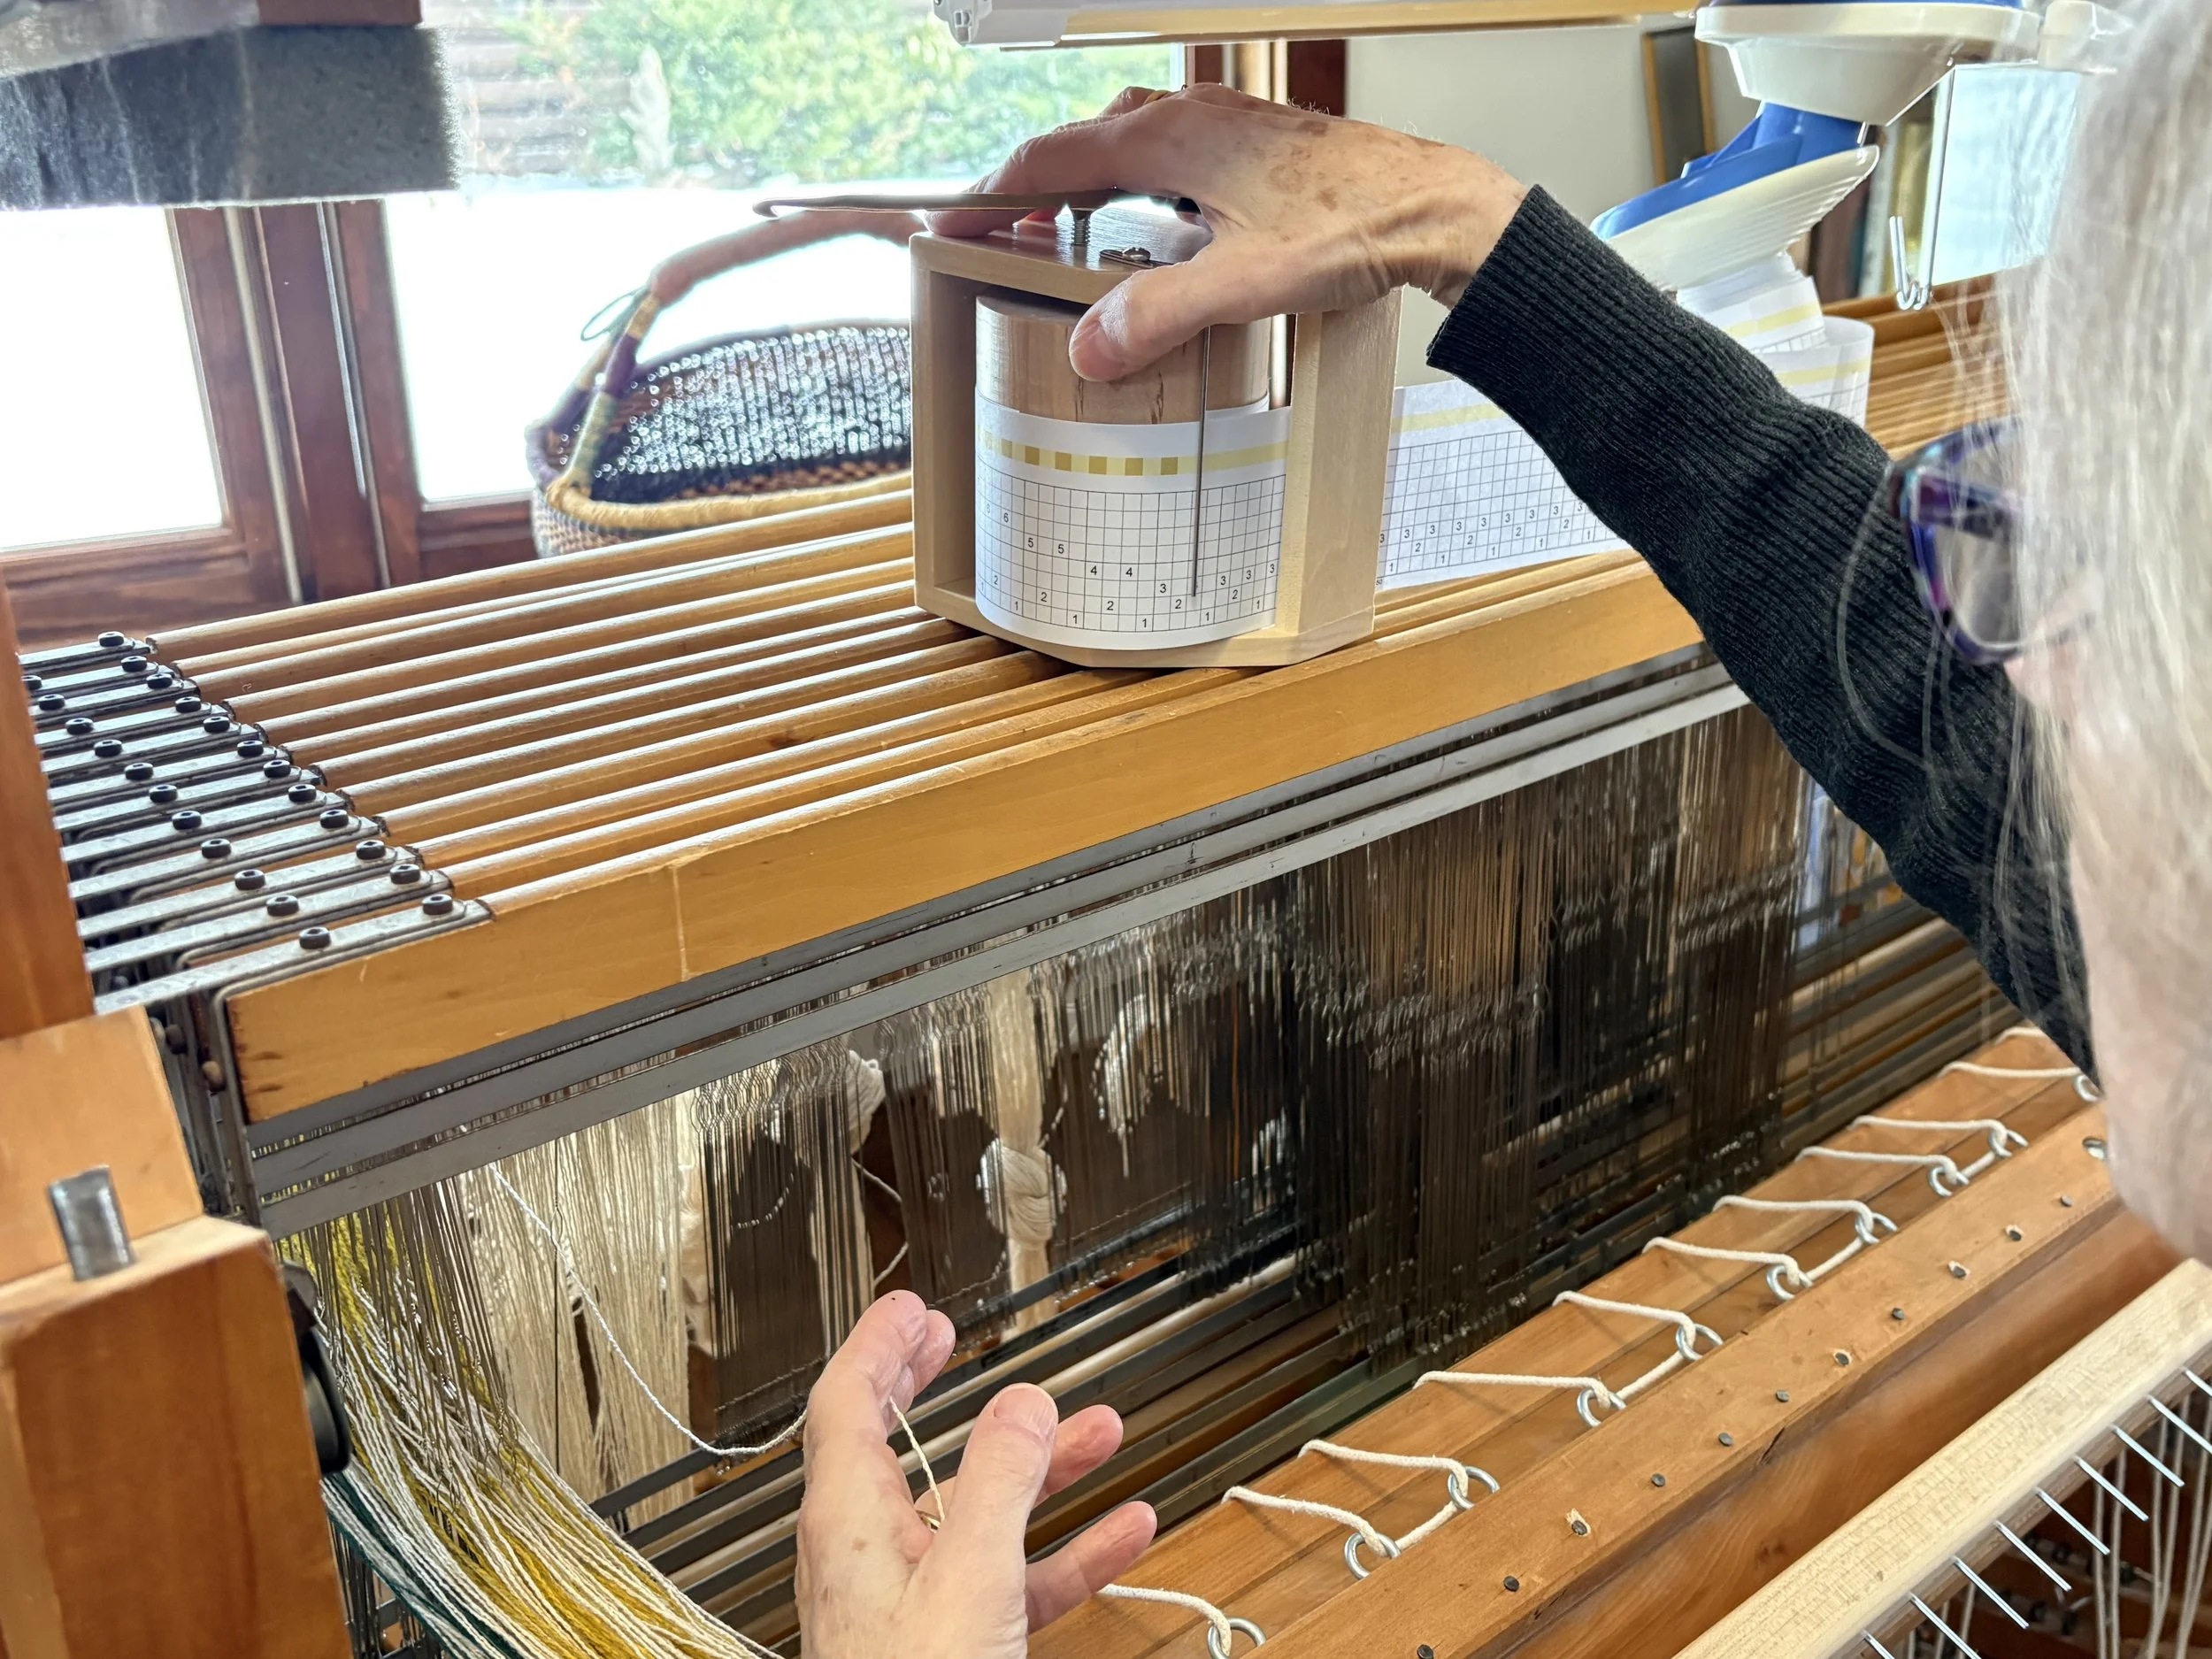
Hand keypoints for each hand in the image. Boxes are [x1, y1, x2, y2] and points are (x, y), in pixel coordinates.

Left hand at [795, 1292, 1156, 1658]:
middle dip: (927, 1386)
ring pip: (974, 1512)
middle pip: (895, 1445)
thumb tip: (1019, 1399)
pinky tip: (1123, 1533)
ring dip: (1036, 1467)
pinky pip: (1014, 1580)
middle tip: (946, 1338)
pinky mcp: (954, 1644)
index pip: (844, 1403)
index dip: (876, 1345)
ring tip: (1097, 1429)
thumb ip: (997, 1481)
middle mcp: (870, 1554)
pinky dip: (1067, 1549)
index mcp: (849, 1522)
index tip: (910, 1306)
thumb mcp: (967, 1576)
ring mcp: (910, 1602)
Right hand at [929, 85, 1525, 381]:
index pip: (1047, 159)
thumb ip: (1159, 315)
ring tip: (1064, 237)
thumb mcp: (1243, 283)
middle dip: (1031, 195)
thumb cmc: (1354, 226)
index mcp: (1167, 138)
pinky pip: (1168, 156)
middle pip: (1079, 145)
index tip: (950, 224)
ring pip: (1125, 144)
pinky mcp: (1252, 146)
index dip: (990, 196)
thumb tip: (1091, 346)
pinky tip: (1152, 228)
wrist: (1434, 208)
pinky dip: (1135, 187)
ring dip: (1086, 187)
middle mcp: (1188, 117)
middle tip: (1000, 243)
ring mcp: (1222, 126)